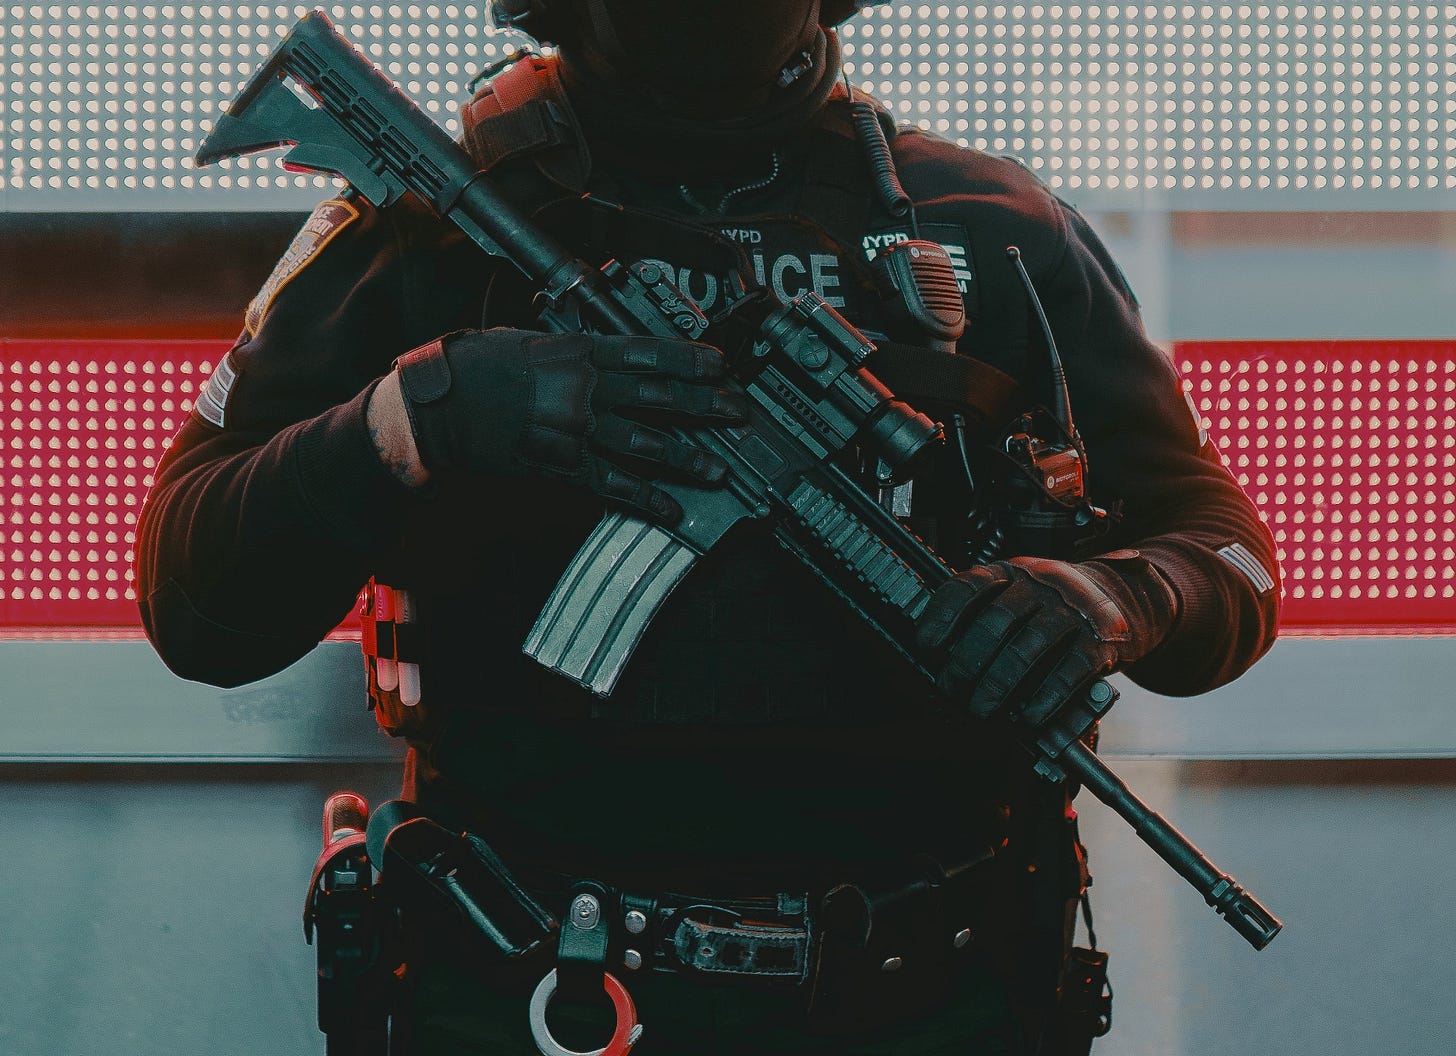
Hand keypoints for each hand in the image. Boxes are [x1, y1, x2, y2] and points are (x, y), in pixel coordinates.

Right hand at [393, 328, 747, 522]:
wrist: (440, 407)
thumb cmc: (480, 366)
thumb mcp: (534, 341)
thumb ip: (578, 350)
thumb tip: (610, 353)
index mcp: (580, 353)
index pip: (651, 353)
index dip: (691, 360)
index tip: (721, 365)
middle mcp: (586, 390)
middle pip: (660, 397)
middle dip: (705, 406)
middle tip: (737, 412)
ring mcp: (576, 430)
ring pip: (646, 444)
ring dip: (687, 458)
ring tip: (718, 468)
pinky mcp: (562, 466)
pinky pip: (612, 484)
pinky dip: (645, 498)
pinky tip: (670, 509)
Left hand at [914, 553, 1177, 726]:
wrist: (1125, 595)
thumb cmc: (1055, 603)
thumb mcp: (1017, 592)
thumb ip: (982, 611)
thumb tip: (937, 655)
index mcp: (1011, 571)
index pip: (968, 587)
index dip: (942, 617)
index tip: (926, 646)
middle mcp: (1041, 584)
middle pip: (995, 623)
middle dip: (966, 663)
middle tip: (952, 689)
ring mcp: (1072, 610)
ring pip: (1027, 650)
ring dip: (998, 686)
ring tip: (982, 709)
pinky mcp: (1100, 641)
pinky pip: (1068, 673)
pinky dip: (1044, 699)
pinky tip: (1027, 716)